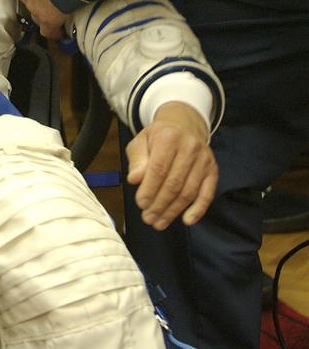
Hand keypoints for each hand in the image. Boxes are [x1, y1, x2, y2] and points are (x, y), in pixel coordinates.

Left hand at [126, 101, 217, 229]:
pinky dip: (198, 210)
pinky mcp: (213, 170)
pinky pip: (207, 194)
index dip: (149, 189)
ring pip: (188, 191)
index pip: (159, 168)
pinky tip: (187, 220)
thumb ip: (137, 160)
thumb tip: (134, 179)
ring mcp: (204, 159)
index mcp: (169, 137)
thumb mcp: (141, 141)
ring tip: (159, 222)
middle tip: (148, 218)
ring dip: (173, 211)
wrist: (183, 125)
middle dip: (159, 204)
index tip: (141, 204)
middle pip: (174, 183)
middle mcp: (190, 147)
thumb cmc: (159, 137)